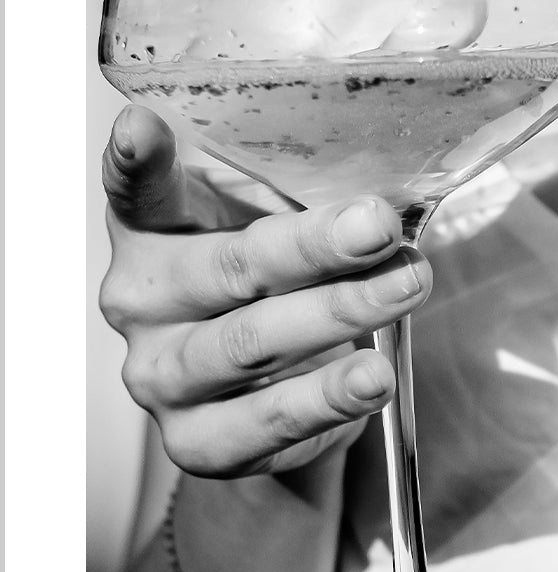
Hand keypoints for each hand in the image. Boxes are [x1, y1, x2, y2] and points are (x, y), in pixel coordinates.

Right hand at [100, 105, 429, 476]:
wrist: (274, 399)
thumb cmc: (276, 293)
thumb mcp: (278, 228)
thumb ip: (301, 199)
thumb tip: (381, 189)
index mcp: (152, 231)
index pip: (140, 190)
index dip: (139, 161)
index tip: (144, 130)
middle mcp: (142, 302)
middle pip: (227, 269)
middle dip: (312, 246)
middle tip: (378, 226)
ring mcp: (161, 376)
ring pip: (250, 343)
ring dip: (337, 314)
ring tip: (404, 288)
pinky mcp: (196, 440)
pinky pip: (266, 420)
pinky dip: (326, 398)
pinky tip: (372, 376)